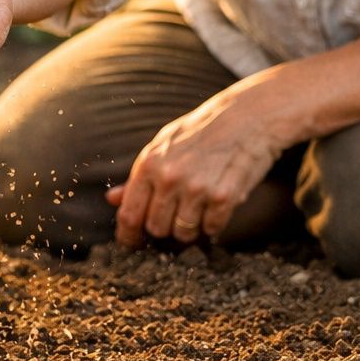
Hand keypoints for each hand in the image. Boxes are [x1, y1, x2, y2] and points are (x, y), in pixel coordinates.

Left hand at [105, 79, 298, 246]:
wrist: (247, 117)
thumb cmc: (202, 131)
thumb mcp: (163, 146)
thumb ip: (138, 176)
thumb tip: (112, 199)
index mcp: (149, 164)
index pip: (129, 215)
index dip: (128, 236)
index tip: (133, 243)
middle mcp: (170, 178)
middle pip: (156, 229)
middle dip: (165, 228)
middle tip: (178, 213)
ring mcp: (197, 189)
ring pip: (183, 234)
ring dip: (190, 228)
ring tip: (199, 207)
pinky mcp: (224, 197)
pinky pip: (212, 229)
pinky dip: (214, 224)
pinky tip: (217, 205)